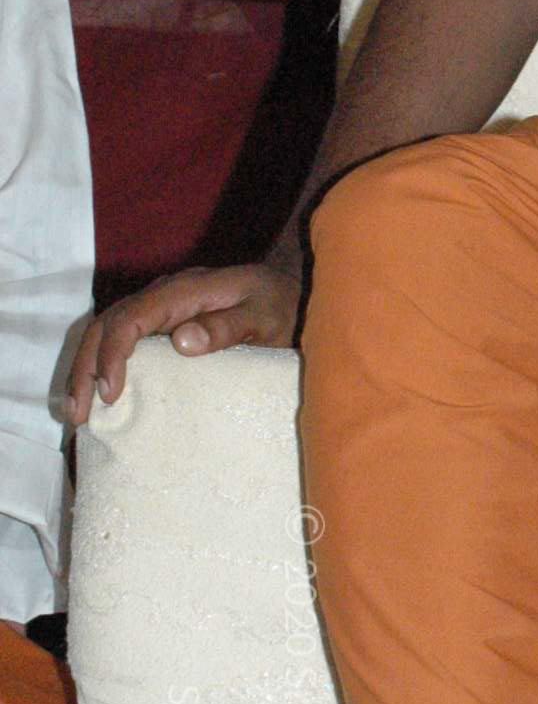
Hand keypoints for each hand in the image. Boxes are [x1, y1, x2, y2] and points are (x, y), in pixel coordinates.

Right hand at [65, 258, 302, 425]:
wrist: (293, 294)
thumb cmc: (281, 305)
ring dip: (86, 370)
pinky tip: (98, 398)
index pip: (132, 317)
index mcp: (184, 289)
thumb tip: (181, 341)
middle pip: (107, 324)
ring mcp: (161, 310)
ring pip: (107, 333)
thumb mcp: (266, 315)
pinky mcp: (163, 326)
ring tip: (78, 413)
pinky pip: (123, 342)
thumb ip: (229, 326)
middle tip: (79, 414)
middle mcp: (164, 296)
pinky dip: (102, 368)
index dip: (114, 353)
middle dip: (85, 367)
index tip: (110, 393)